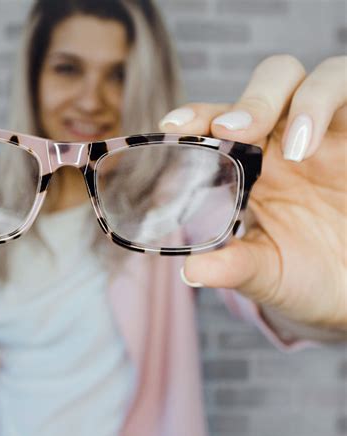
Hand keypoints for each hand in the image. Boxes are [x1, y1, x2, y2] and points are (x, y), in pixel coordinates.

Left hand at [160, 55, 346, 331]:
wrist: (346, 291)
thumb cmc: (303, 275)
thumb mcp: (265, 273)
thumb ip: (232, 266)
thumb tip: (191, 271)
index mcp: (253, 166)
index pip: (222, 122)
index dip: (198, 115)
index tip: (172, 127)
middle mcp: (289, 142)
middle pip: (271, 83)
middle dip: (252, 100)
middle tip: (229, 130)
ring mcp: (332, 137)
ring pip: (325, 78)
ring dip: (306, 102)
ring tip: (296, 150)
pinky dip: (335, 108)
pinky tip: (314, 145)